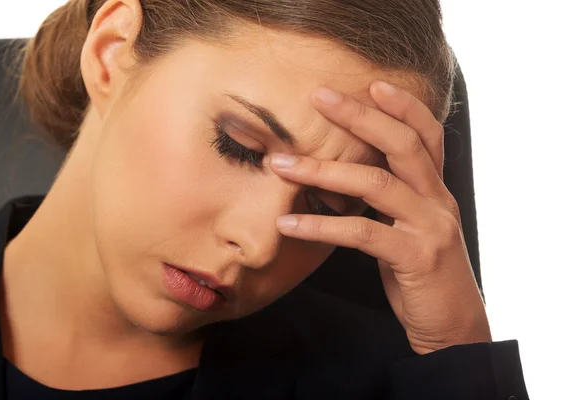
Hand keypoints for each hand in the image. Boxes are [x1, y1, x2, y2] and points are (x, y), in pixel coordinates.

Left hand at [271, 82, 491, 354]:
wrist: (452, 326)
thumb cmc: (421, 274)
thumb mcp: (409, 229)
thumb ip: (389, 202)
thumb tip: (343, 177)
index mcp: (435, 191)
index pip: (427, 135)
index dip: (404, 106)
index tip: (371, 84)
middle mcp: (438, 201)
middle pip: (403, 144)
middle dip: (360, 117)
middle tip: (320, 97)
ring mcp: (431, 227)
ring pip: (377, 184)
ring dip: (324, 170)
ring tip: (281, 165)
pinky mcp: (416, 258)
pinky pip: (363, 233)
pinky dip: (321, 226)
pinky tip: (288, 224)